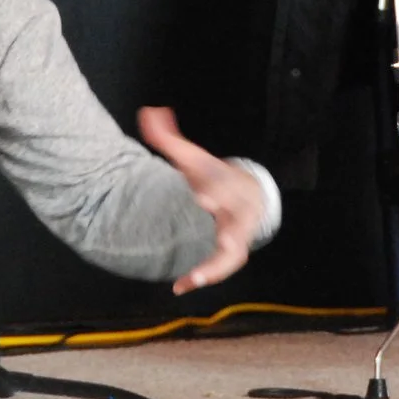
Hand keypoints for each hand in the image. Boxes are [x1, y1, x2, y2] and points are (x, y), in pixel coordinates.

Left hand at [138, 106, 263, 295]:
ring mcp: (238, 236)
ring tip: (193, 278)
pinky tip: (180, 286)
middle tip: (216, 237)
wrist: (249, 194)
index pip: (224, 187)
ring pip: (233, 254)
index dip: (215, 191)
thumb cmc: (215, 177)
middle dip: (226, 231)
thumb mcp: (193, 158)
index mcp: (227, 185)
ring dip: (215, 267)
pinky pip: (221, 269)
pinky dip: (203, 277)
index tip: (201, 195)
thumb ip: (168, 139)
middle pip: (235, 224)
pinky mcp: (232, 254)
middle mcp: (237, 213)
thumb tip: (149, 112)